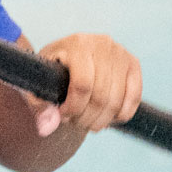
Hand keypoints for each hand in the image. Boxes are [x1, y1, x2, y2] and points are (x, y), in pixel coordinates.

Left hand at [18, 33, 140, 138]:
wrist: (67, 56)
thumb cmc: (50, 72)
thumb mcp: (37, 85)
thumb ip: (39, 106)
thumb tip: (47, 127)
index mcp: (77, 45)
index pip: (82, 85)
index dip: (73, 109)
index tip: (63, 116)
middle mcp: (102, 44)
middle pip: (101, 97)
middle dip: (86, 118)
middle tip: (75, 122)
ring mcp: (121, 53)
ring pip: (117, 101)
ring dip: (101, 120)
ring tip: (87, 121)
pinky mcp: (133, 64)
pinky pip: (134, 98)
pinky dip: (120, 115)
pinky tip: (105, 117)